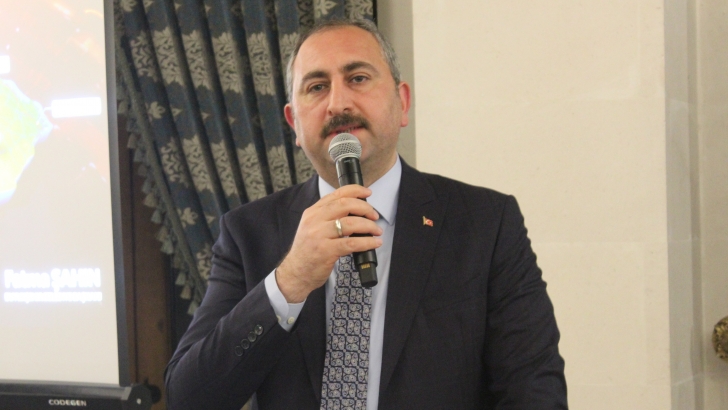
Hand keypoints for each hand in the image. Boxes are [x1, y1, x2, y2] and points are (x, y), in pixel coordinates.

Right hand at [276, 185, 382, 302]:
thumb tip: (355, 210)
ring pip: (350, 223)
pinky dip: (367, 242)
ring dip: (369, 225)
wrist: (295, 273)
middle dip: (365, 208)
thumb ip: (328, 217)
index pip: (336, 194)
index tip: (367, 193)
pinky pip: (352, 243)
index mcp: (312, 212)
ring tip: (377, 230)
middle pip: (345, 205)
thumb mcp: (312, 227)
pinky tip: (374, 243)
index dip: (355, 191)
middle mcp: (315, 220)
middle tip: (374, 215)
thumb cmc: (308, 251)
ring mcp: (319, 235)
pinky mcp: (326, 251)